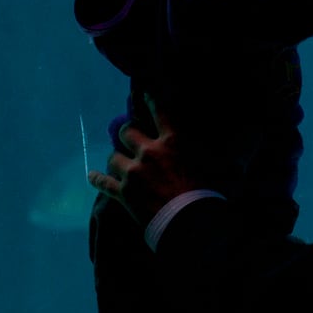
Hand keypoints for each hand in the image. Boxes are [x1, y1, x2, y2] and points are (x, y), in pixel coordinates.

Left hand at [88, 95, 196, 227]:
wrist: (186, 220)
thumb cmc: (203, 192)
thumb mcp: (209, 165)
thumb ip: (206, 154)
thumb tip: (222, 157)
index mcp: (172, 142)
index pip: (159, 112)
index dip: (150, 100)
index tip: (144, 93)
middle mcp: (149, 152)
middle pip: (126, 132)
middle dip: (127, 133)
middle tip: (129, 136)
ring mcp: (133, 173)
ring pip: (113, 157)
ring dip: (116, 159)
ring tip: (119, 162)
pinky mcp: (123, 193)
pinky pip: (103, 183)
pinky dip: (96, 179)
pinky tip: (91, 176)